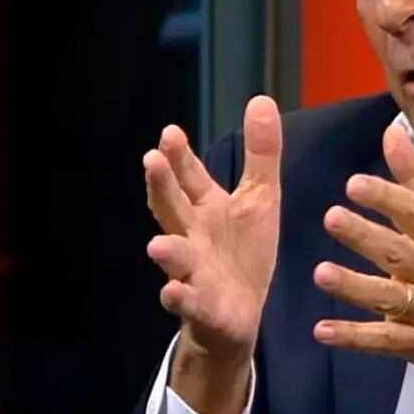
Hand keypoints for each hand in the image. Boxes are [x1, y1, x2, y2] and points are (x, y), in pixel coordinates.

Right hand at [145, 96, 281, 377]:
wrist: (240, 315)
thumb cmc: (243, 252)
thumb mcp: (260, 198)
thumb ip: (261, 153)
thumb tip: (262, 99)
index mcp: (205, 208)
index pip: (188, 177)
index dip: (179, 156)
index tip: (171, 132)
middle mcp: (190, 235)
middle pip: (172, 207)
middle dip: (162, 186)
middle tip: (152, 160)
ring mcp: (191, 271)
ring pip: (174, 257)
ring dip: (166, 250)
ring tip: (156, 245)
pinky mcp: (201, 306)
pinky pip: (187, 301)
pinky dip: (178, 297)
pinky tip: (171, 291)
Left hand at [311, 124, 413, 410]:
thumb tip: (391, 132)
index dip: (387, 198)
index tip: (355, 184)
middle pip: (398, 253)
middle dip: (365, 236)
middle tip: (332, 217)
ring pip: (387, 297)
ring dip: (353, 286)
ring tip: (321, 273)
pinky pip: (381, 341)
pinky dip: (352, 337)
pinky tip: (321, 331)